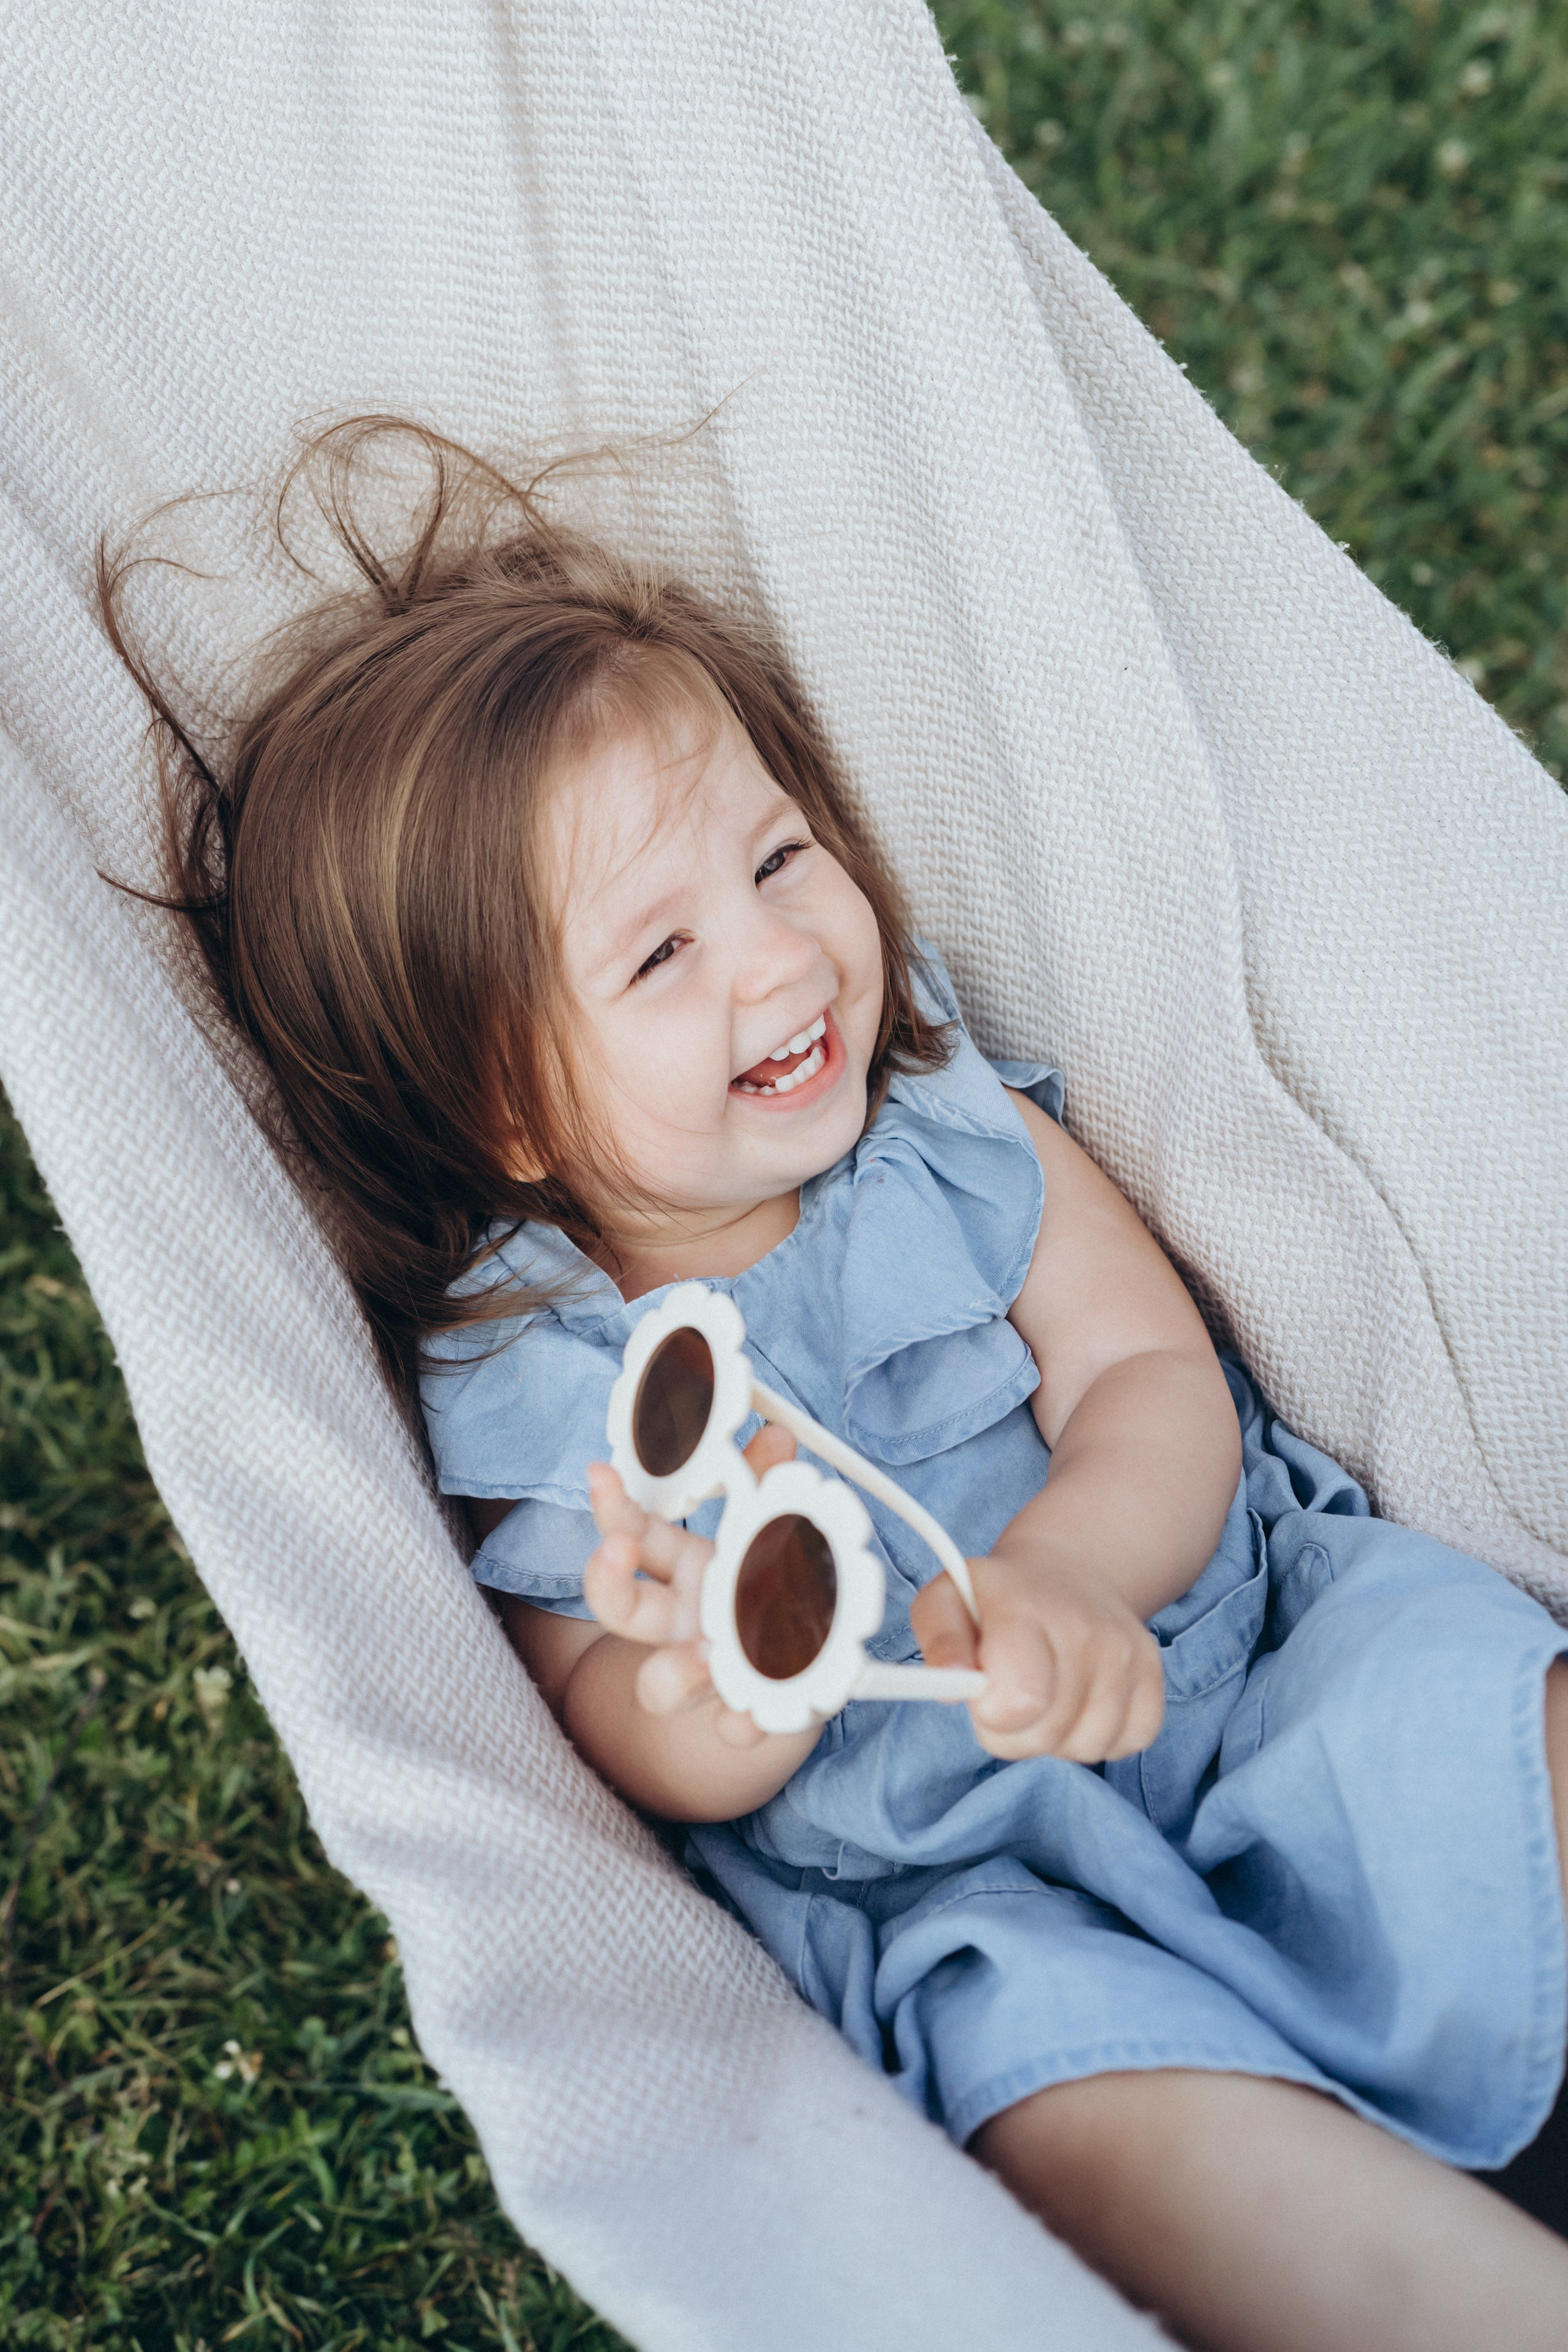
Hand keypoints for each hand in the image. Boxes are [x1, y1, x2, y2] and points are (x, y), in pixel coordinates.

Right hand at [582, 1424, 798, 1749]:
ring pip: (662, 1685)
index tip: (599, 1475)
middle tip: (614, 1551)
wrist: (800, 1667)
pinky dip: (740, 1724)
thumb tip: (778, 1436)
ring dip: (676, 1671)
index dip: (612, 1508)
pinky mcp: (742, 1711)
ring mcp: (708, 1670)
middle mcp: (682, 1622)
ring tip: (705, 1654)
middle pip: (623, 1610)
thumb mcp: (764, 1529)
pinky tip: (755, 1715)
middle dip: (608, 1581)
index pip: (632, 1534)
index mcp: (686, 1569)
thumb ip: (766, 1483)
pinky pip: (730, 1727)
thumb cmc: (767, 1587)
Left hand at [910, 1543, 1164, 1762]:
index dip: (991, 1714)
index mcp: (1026, 1608)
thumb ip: (939, 1642)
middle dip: (1013, 1731)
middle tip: (1006, 1695)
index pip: (1020, 1699)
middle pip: (1046, 1735)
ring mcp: (1128, 1655)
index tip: (984, 1692)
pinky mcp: (1155, 1680)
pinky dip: (1096, 1737)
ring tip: (1043, 1695)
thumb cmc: (996, 1599)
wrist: (1068, 1572)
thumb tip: (950, 1684)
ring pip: (1086, 1748)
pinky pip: (1125, 1745)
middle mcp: (1087, 1630)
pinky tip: (1078, 1702)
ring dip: (1055, 1738)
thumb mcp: (945, 1601)